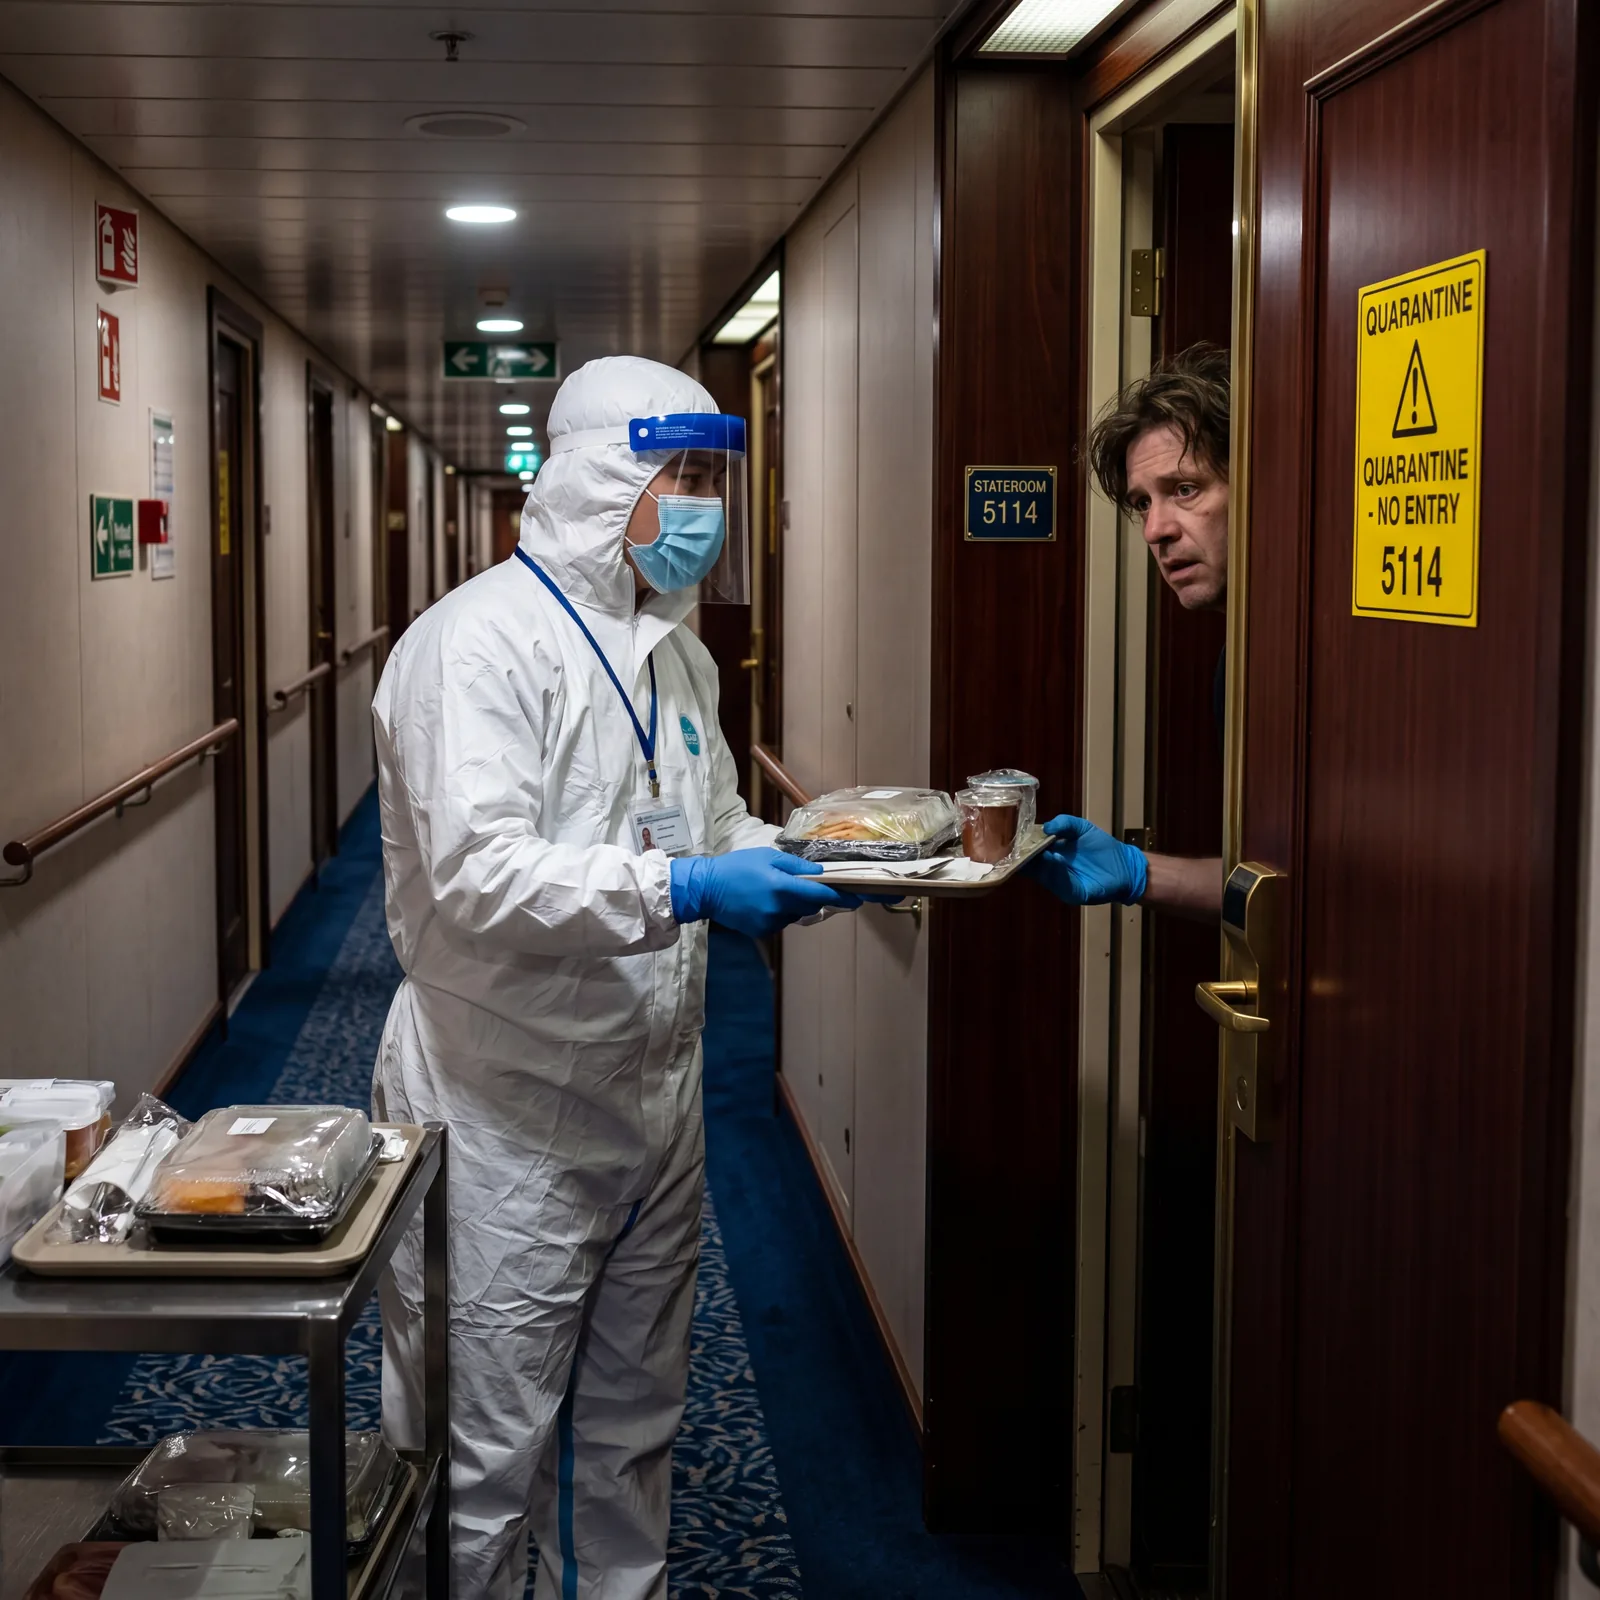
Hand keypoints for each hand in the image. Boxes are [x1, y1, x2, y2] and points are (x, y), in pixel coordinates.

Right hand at [670, 849, 863, 938]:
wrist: (706, 889)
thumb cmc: (737, 867)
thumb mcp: (768, 856)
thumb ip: (796, 866)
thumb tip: (820, 874)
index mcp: (782, 887)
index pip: (820, 894)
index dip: (841, 896)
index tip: (857, 899)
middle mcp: (779, 908)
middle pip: (810, 905)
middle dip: (812, 895)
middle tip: (800, 883)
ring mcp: (770, 923)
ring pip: (796, 914)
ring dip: (794, 904)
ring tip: (772, 889)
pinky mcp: (762, 931)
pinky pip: (781, 921)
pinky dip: (780, 912)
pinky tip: (762, 901)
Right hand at [1024, 814, 1147, 906]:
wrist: (1125, 865)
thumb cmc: (1102, 847)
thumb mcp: (1082, 828)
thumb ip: (1065, 823)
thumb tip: (1045, 827)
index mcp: (1050, 856)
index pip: (1029, 852)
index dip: (1020, 846)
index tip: (1012, 836)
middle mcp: (1052, 871)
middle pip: (1030, 865)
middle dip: (1023, 856)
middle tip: (1016, 845)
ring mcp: (1062, 883)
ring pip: (1043, 874)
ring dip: (1038, 863)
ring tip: (1036, 850)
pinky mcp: (1074, 893)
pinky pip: (1061, 884)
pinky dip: (1056, 872)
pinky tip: (1054, 859)